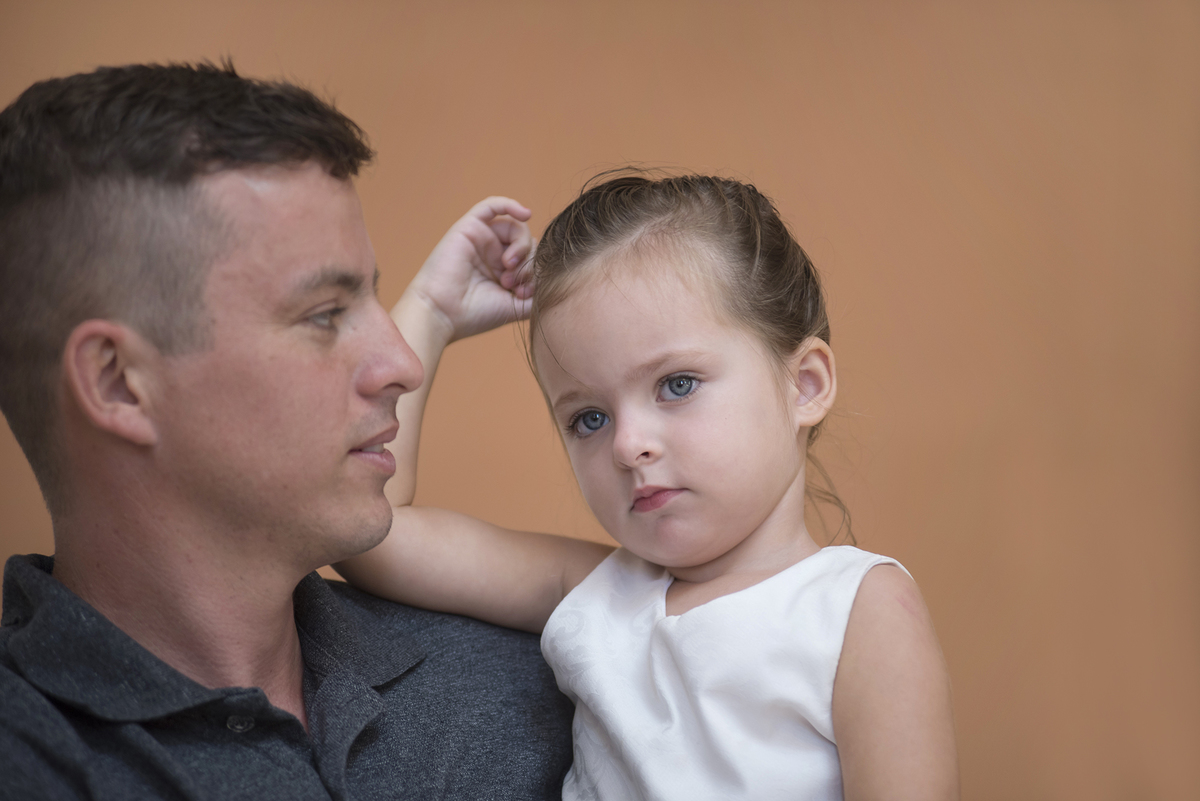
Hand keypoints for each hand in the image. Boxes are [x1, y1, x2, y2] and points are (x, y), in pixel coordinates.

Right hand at [402, 197, 534, 342]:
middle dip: (528, 262)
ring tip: (509, 265)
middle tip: (513, 282)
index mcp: (501, 272)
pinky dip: (510, 205)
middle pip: (526, 243)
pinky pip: (492, 205)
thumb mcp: (514, 307)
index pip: (531, 259)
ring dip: (521, 245)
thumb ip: (537, 294)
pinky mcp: (469, 228)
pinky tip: (526, 214)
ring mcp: (481, 240)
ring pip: (515, 227)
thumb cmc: (473, 315)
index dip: (535, 272)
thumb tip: (556, 280)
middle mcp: (491, 254)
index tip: (525, 294)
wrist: (442, 314)